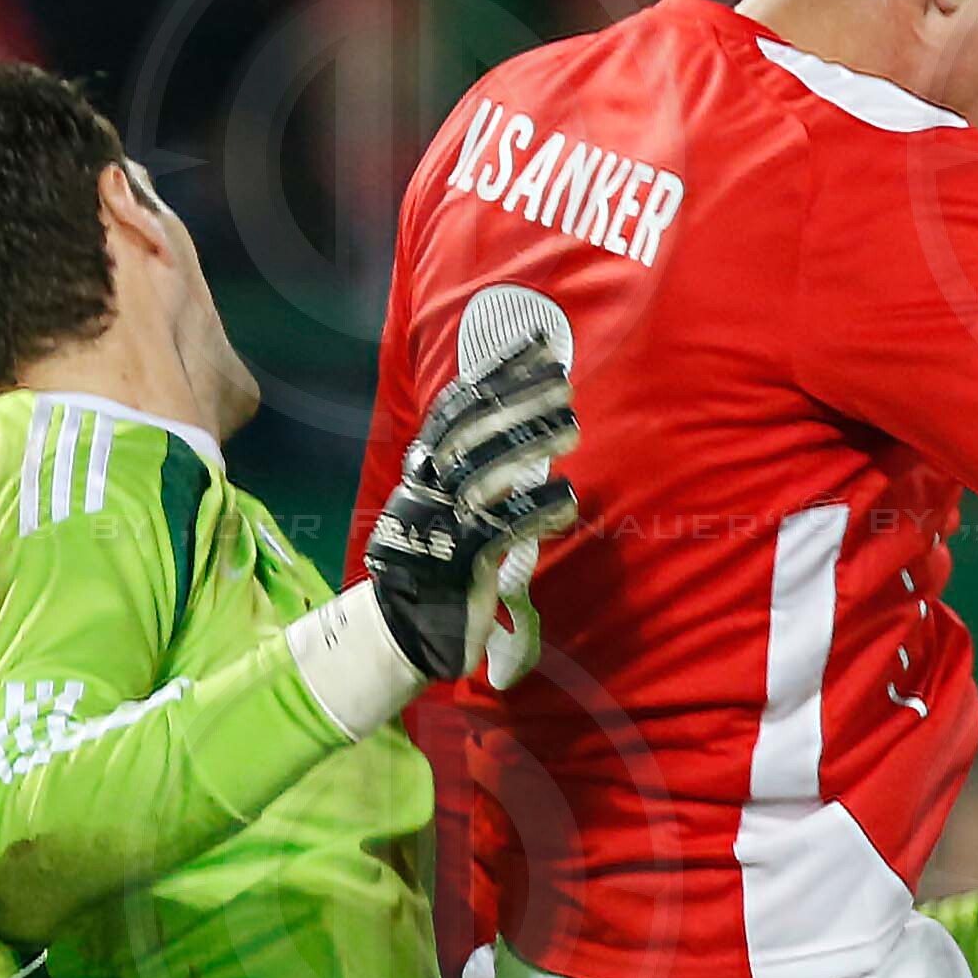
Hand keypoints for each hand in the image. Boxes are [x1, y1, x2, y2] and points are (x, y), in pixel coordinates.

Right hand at [364, 332, 580, 679]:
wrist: (404, 631)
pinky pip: (501, 531)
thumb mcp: (445, 506)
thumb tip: (521, 423)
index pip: (457, 407)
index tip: (535, 345)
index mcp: (420, 471)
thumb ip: (473, 468)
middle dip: (518, 400)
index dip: (496, 373)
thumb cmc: (435, 563)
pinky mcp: (459, 566)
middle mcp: (424, 491)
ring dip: (531, 446)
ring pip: (485, 475)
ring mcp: (439, 527)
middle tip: (563, 382)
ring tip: (572, 430)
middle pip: (471, 432)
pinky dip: (537, 513)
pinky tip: (568, 501)